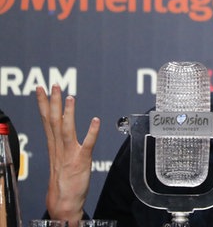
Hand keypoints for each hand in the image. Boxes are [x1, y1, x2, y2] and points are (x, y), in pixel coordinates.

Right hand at [36, 84, 100, 224]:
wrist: (64, 203)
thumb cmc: (64, 182)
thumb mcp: (59, 158)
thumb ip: (61, 142)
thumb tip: (62, 126)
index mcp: (54, 146)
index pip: (47, 120)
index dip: (43, 103)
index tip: (40, 89)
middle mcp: (59, 148)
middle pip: (53, 121)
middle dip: (52, 102)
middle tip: (53, 84)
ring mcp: (70, 154)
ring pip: (67, 130)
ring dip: (69, 113)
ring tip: (70, 97)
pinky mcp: (81, 161)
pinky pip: (88, 145)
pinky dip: (92, 132)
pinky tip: (96, 120)